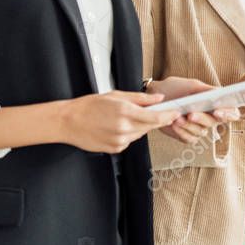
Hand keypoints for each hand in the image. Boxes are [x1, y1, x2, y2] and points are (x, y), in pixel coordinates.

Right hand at [58, 90, 179, 152]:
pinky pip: (130, 141)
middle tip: (152, 111)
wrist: (68, 122)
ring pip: (140, 134)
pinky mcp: (115, 149)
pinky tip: (115, 127)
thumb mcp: (116, 95)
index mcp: (126, 112)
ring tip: (123, 117)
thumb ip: (141, 98)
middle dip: (154, 119)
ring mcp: (120, 141)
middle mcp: (124, 129)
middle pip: (150, 126)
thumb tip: (159, 99)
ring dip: (139, 126)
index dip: (169, 116)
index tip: (176, 113)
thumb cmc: (89, 106)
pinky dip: (128, 134)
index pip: (156, 117)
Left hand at [148, 76, 237, 143]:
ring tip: (177, 118)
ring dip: (189, 125)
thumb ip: (207, 90)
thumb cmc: (175, 88)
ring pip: (201, 132)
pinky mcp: (187, 135)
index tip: (218, 111)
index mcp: (216, 104)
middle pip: (214, 123)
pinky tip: (174, 123)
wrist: (155, 96)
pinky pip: (189, 138)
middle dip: (202, 118)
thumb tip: (222, 92)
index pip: (231, 112)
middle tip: (191, 114)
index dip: (229, 114)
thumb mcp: (191, 85)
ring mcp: (199, 127)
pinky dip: (181, 132)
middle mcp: (210, 117)